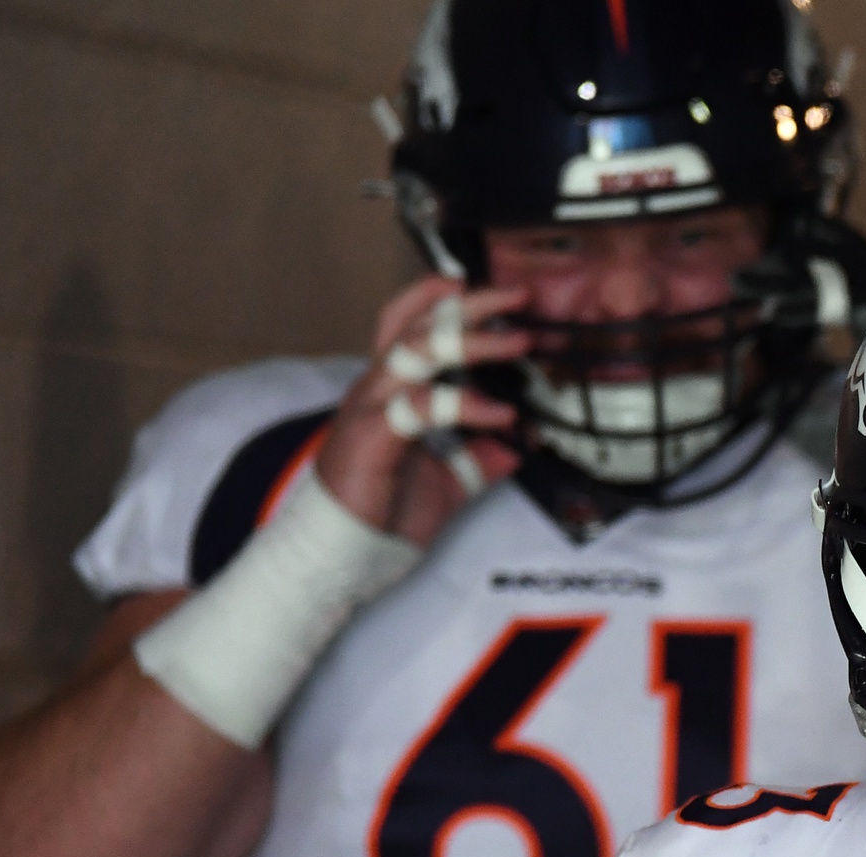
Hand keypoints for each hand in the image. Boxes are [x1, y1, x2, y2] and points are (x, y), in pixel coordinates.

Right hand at [315, 276, 529, 546]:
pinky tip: (501, 414)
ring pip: (416, 353)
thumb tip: (521, 445)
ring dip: (472, 342)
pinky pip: (420, 407)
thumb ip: (481, 459)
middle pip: (417, 325)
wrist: (343, 555)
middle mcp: (377, 390)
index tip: (492, 292)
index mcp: (390, 392)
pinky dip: (465, 405)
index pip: (409, 325)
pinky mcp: (371, 438)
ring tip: (518, 342)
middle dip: (469, 305)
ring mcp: (371, 409)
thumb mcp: (449, 481)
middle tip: (517, 296)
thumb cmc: (384, 513)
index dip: (444, 301)